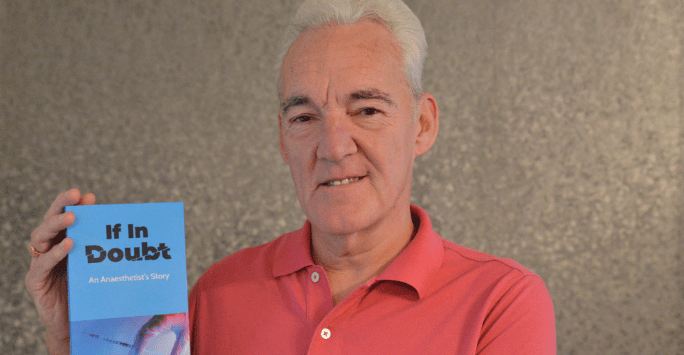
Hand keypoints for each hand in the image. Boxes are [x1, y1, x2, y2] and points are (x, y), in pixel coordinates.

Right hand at [25, 188, 95, 354]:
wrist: (76, 323)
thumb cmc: (90, 290)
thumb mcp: (100, 265)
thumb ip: (108, 249)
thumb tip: (133, 232)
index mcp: (64, 241)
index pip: (66, 217)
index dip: (74, 204)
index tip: (88, 196)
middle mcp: (49, 249)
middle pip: (49, 221)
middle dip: (61, 205)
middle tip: (75, 195)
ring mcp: (40, 263)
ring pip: (39, 237)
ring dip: (55, 224)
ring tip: (72, 216)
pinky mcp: (35, 281)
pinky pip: (41, 264)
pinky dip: (54, 253)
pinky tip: (68, 245)